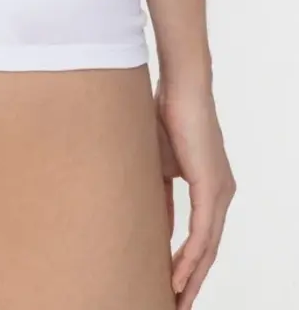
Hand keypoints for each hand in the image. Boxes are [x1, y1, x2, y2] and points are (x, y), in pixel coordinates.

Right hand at [153, 75, 235, 307]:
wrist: (180, 87)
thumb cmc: (166, 116)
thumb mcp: (158, 164)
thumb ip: (160, 195)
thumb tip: (153, 224)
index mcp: (211, 188)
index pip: (202, 238)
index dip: (188, 265)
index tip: (172, 287)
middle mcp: (222, 194)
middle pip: (209, 251)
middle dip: (192, 282)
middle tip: (176, 306)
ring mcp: (220, 192)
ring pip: (208, 249)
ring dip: (191, 278)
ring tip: (175, 301)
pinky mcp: (211, 187)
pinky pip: (203, 234)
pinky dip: (189, 258)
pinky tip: (177, 276)